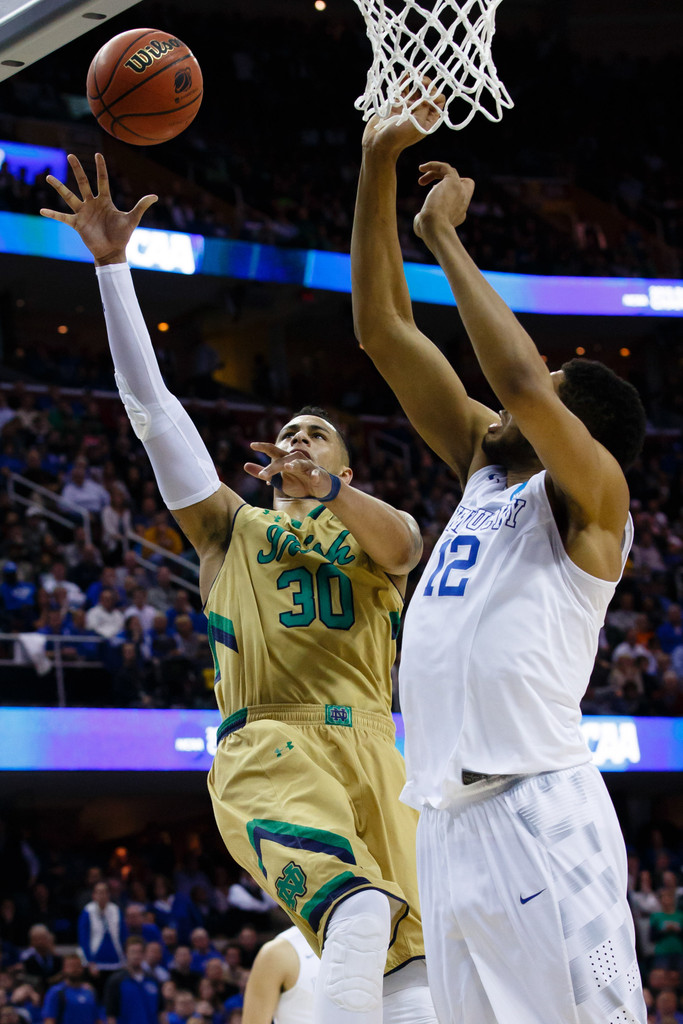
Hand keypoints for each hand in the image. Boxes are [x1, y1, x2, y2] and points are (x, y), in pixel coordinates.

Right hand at [40, 153, 156, 264]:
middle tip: (70, 154)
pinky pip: (63, 218)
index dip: (100, 167)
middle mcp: (92, 204)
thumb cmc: (122, 236)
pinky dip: (53, 215)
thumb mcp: (132, 219)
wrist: (113, 252)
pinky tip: (42, 211)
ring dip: (59, 187)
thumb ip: (141, 206)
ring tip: (48, 176)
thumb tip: (155, 196)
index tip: (97, 154)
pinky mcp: (77, 224)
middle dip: (77, 169)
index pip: (102, 180)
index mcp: (105, 201)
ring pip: (69, 196)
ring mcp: (83, 213)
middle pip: (83, 182)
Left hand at [245, 442, 334, 498]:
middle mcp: (295, 459)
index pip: (273, 450)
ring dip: (293, 465)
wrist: (318, 488)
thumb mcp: (278, 479)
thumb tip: (245, 465)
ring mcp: (307, 466)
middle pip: (282, 460)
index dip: (263, 447)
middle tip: (261, 475)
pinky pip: (316, 474)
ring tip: (287, 467)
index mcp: (285, 459)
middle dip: (272, 467)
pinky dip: (314, 475)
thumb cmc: (298, 482)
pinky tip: (313, 478)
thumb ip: (263, 472)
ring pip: (299, 463)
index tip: (251, 445)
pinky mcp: (317, 474)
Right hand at [361, 78, 444, 154]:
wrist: (377, 143)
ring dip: (415, 79)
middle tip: (419, 78)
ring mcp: (408, 107)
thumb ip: (425, 110)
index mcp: (428, 120)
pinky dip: (404, 81)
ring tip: (412, 72)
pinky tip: (403, 74)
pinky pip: (403, 89)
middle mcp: (420, 112)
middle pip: (428, 93)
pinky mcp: (397, 104)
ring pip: (416, 89)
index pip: (438, 102)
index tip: (426, 90)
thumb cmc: (397, 138)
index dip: (435, 93)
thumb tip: (430, 95)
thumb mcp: (415, 125)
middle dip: (425, 83)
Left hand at [413, 161, 474, 238]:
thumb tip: (419, 217)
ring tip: (420, 181)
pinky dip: (433, 165)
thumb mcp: (426, 227)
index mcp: (459, 213)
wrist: (435, 227)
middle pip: (462, 182)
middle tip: (429, 186)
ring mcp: (460, 190)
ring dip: (434, 173)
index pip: (458, 198)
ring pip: (451, 173)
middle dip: (446, 180)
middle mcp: (462, 201)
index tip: (432, 196)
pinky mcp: (453, 181)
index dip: (447, 193)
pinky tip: (421, 168)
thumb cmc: (428, 230)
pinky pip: (445, 167)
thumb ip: (425, 220)